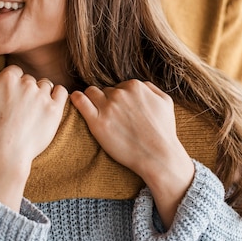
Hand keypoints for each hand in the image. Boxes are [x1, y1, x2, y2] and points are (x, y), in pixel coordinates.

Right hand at [0, 65, 67, 208]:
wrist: (4, 152)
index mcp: (8, 77)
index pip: (14, 72)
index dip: (11, 84)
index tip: (9, 98)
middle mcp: (26, 83)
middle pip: (29, 79)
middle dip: (25, 89)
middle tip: (19, 108)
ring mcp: (42, 96)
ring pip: (45, 85)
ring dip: (40, 93)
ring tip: (33, 109)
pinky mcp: (54, 109)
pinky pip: (62, 92)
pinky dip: (57, 95)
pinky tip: (51, 103)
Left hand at [70, 80, 193, 227]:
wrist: (157, 156)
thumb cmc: (163, 131)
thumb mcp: (165, 102)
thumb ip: (151, 88)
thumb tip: (139, 84)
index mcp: (135, 86)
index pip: (118, 86)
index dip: (119, 99)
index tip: (121, 111)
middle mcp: (120, 94)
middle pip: (105, 90)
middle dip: (107, 100)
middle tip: (112, 117)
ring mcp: (107, 107)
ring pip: (91, 93)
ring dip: (92, 100)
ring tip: (96, 112)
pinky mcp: (97, 122)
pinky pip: (80, 101)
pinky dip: (77, 99)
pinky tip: (76, 100)